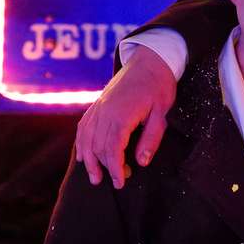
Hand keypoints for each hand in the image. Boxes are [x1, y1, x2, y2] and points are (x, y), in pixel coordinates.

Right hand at [74, 45, 175, 188]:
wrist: (150, 60)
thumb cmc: (158, 86)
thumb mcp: (162, 113)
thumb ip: (151, 138)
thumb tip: (141, 162)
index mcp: (121, 114)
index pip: (112, 149)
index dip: (115, 169)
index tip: (120, 183)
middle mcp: (105, 112)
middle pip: (98, 146)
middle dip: (105, 167)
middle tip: (118, 180)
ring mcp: (98, 107)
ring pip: (86, 138)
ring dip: (88, 160)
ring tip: (94, 177)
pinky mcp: (97, 104)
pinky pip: (83, 127)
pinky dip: (81, 143)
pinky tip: (83, 155)